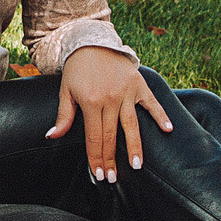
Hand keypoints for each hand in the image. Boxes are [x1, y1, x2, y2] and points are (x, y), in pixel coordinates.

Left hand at [45, 45, 168, 183]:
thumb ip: (63, 116)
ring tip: (137, 165)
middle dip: (112, 159)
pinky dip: (160, 115)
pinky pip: (151, 103)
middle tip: (114, 178)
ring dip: (135, 146)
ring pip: (132, 124)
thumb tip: (52, 136)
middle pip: (111, 135)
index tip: (100, 174)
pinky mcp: (139, 84)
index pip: (94, 137)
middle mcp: (110, 99)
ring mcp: (126, 92)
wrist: (91, 42)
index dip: (96, 158)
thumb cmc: (77, 70)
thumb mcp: (65, 91)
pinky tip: (168, 129)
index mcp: (90, 102)